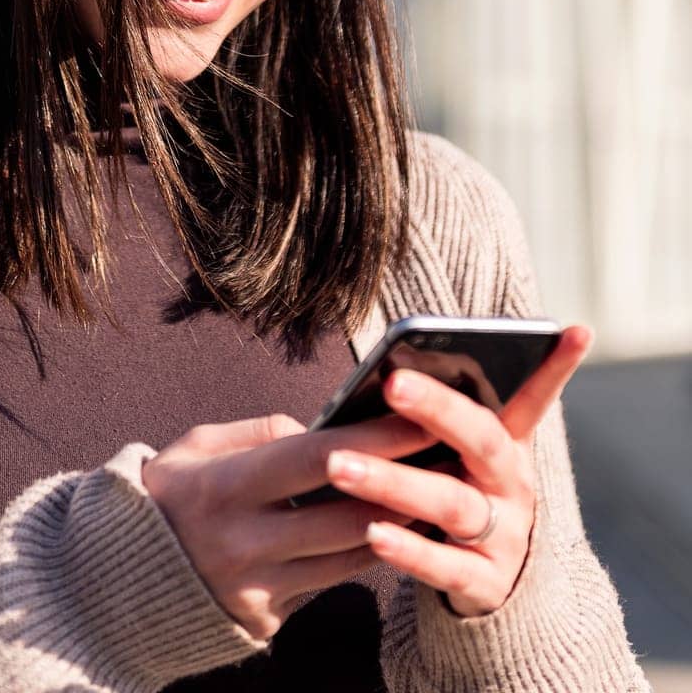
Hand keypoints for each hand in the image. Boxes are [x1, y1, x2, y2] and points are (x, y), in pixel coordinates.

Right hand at [141, 410, 436, 639]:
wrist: (118, 578)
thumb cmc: (169, 492)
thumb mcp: (200, 446)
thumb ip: (262, 434)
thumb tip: (325, 428)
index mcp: (226, 485)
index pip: (315, 458)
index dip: (374, 437)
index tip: (423, 414)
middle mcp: (245, 541)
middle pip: (346, 515)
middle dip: (406, 483)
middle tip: (454, 454)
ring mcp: (258, 586)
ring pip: (351, 556)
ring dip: (402, 524)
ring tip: (443, 489)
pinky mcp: (267, 617)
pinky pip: (333, 582)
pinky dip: (370, 553)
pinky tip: (402, 527)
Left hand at [325, 324, 593, 616]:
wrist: (493, 586)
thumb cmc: (462, 498)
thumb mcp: (462, 460)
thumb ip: (437, 421)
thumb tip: (385, 371)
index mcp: (508, 447)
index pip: (535, 398)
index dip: (556, 366)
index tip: (575, 330)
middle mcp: (513, 486)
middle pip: (480, 439)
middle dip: (437, 408)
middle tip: (391, 382)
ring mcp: (503, 535)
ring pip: (451, 502)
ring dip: (393, 482)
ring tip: (341, 465)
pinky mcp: (485, 583)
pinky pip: (445, 566)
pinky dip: (408, 550)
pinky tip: (373, 534)